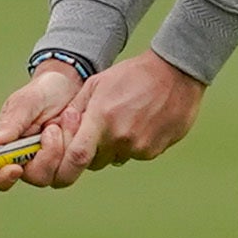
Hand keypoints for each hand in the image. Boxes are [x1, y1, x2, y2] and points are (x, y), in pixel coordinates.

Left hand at [0, 52, 204, 189]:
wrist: (176, 72)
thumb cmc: (133, 74)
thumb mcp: (97, 83)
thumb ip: (76, 109)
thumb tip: (61, 131)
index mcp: (102, 118)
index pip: (77, 157)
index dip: (66, 165)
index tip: (63, 163)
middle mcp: (120, 137)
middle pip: (95, 162)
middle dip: (92, 152)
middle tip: (101, 130)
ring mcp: (140, 146)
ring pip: (117, 158)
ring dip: (116, 147)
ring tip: (127, 119)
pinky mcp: (156, 150)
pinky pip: (137, 155)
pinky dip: (135, 145)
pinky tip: (143, 122)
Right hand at [0, 62, 82, 189]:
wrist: (71, 84)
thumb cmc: (43, 92)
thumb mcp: (26, 101)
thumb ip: (10, 123)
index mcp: (7, 149)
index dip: (0, 179)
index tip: (15, 168)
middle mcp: (28, 162)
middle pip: (35, 177)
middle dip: (48, 153)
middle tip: (52, 127)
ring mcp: (52, 164)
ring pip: (60, 174)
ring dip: (66, 143)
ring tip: (67, 117)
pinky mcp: (72, 161)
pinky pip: (78, 162)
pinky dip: (81, 140)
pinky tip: (77, 121)